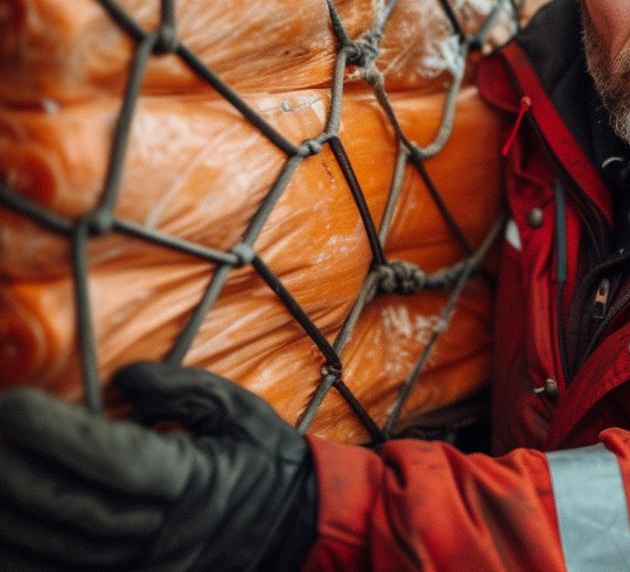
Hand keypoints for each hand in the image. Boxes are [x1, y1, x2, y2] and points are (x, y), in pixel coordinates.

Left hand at [0, 362, 317, 571]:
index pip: (110, 459)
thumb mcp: (236, 408)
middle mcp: (161, 534)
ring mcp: (141, 569)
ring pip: (48, 553)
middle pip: (66, 507)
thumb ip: (178, 388)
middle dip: (12, 467)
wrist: (295, 528)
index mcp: (192, 482)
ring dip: (6, 514)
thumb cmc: (264, 460)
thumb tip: (118, 382)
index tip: (13, 405)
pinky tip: (3, 523)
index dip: (53, 434)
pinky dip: (19, 554)